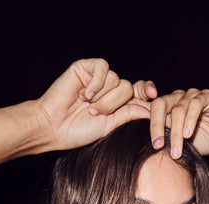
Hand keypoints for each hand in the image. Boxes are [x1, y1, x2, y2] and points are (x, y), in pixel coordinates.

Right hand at [35, 58, 152, 150]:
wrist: (54, 126)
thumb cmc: (79, 131)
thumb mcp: (110, 126)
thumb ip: (129, 114)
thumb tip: (152, 110)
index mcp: (117, 103)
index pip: (139, 92)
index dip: (147, 91)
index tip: (154, 95)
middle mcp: (109, 89)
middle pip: (128, 87)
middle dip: (115, 103)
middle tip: (96, 113)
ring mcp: (97, 78)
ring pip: (116, 79)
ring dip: (103, 97)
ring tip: (87, 106)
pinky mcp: (85, 68)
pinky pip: (103, 68)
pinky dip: (96, 82)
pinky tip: (84, 94)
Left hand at [147, 88, 208, 158]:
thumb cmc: (202, 141)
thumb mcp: (178, 145)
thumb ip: (164, 142)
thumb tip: (143, 150)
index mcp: (167, 108)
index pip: (148, 108)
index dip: (141, 119)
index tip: (139, 139)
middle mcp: (177, 98)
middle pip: (159, 105)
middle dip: (155, 126)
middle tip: (156, 145)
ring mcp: (191, 96)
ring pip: (178, 110)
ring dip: (176, 133)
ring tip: (176, 151)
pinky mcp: (206, 96)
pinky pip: (195, 105)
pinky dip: (190, 120)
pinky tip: (188, 135)